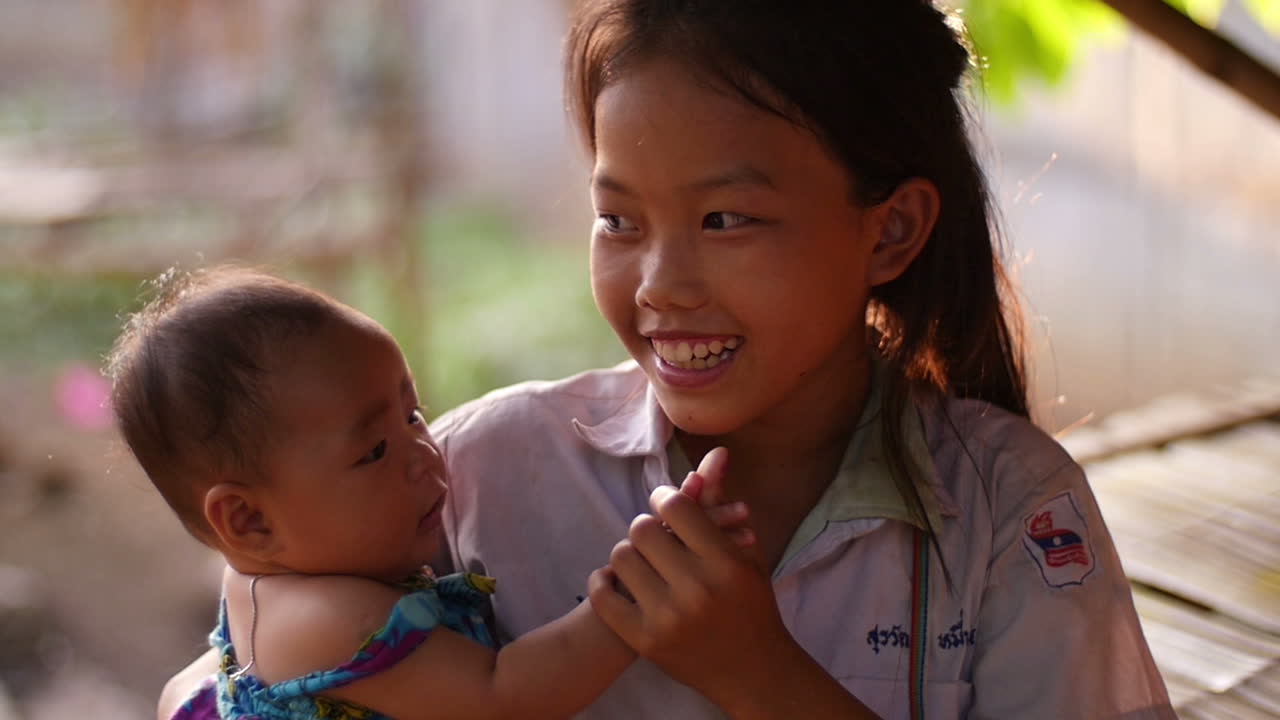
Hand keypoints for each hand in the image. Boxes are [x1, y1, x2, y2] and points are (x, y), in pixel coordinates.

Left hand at [590, 448, 796, 713]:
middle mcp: (696, 590)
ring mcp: (667, 618)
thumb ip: (720, 504)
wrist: (754, 671)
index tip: (669, 508)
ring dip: (629, 553)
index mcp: (726, 564)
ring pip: (621, 556)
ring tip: (643, 560)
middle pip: (642, 528)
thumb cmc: (751, 603)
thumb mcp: (743, 552)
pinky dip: (604, 581)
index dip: (666, 498)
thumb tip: (715, 452)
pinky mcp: (644, 641)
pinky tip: (618, 580)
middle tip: (658, 537)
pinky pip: (603, 596)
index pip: (675, 507)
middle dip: (648, 526)